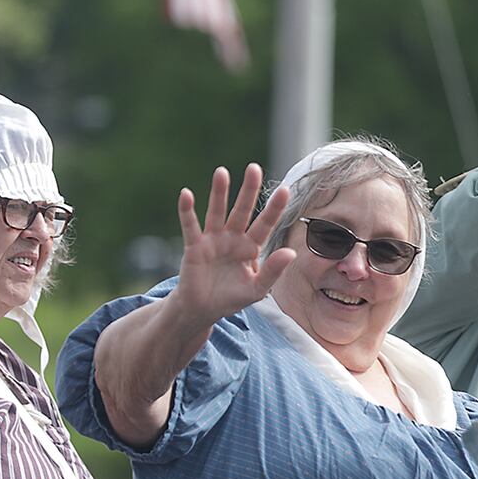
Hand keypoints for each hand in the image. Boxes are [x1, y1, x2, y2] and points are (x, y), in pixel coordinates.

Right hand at [172, 164, 296, 324]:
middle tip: (254, 169)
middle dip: (248, 191)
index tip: (285, 189)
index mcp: (251, 247)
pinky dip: (187, 211)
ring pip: (217, 212)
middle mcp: (233, 238)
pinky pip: (190, 226)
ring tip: (222, 172)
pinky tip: (186, 195)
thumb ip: (273, 271)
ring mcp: (213, 240)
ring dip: (219, 193)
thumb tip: (291, 252)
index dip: (274, 208)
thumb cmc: (232, 298)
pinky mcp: (194, 246)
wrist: (203, 310)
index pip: (266, 224)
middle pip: (242, 210)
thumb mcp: (257, 289)